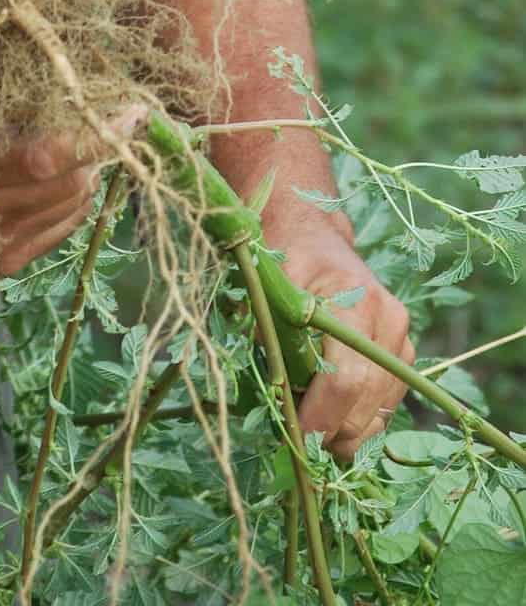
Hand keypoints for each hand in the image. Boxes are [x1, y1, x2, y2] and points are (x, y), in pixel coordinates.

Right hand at [0, 104, 146, 277]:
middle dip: (98, 149)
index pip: (43, 159)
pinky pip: (64, 226)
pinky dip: (73, 195)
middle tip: (102, 114)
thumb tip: (69, 63)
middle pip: (68, 185)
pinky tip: (58, 171)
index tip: (133, 111)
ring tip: (71, 139)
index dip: (93, 137)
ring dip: (86, 170)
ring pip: (74, 207)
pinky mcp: (0, 263)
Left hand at [269, 214, 413, 459]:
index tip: (293, 437)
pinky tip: (332, 416)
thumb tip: (280, 394)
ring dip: (346, 432)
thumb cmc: (286, 255)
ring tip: (311, 428)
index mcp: (358, 301)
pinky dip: (360, 420)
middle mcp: (390, 322)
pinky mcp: (404, 355)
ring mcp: (402, 340)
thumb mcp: (271, 285)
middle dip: (330, 431)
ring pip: (380, 412)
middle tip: (296, 440)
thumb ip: (275, 333)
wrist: (313, 235)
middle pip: (365, 403)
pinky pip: (386, 404)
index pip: (345, 380)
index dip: (319, 418)